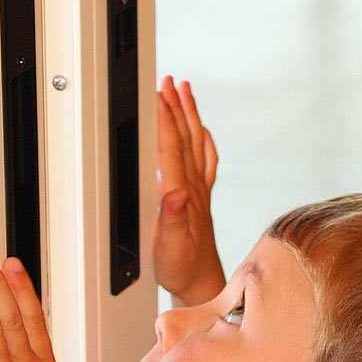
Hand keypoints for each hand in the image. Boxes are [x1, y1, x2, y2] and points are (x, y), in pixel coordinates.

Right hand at [155, 76, 225, 304]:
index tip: (159, 93)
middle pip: (185, 137)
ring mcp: (199, 191)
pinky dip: (201, 139)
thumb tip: (174, 194)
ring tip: (184, 91)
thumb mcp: (170, 247)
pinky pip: (203, 160)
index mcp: (181, 194)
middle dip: (177, 106)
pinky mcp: (200, 198)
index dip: (165, 119)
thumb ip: (171, 219)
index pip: (172, 148)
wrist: (202, 281)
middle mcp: (193, 187)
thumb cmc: (181, 267)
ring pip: (195, 143)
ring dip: (189, 115)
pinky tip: (199, 131)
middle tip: (170, 81)